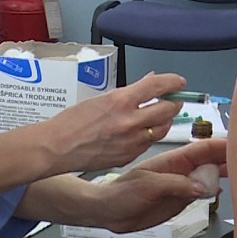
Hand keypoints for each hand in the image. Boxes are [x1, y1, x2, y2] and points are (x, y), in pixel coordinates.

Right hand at [38, 72, 184, 174]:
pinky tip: (143, 132)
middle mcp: (129, 121)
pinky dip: (150, 135)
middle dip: (174, 103)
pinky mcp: (129, 156)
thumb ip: (128, 92)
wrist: (57, 147)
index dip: (172, 82)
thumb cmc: (72, 122)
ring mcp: (131, 141)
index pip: (157, 86)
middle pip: (167, 109)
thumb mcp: (101, 98)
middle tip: (173, 100)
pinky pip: (148, 143)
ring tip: (160, 116)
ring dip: (165, 120)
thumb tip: (147, 82)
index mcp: (120, 101)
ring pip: (162, 128)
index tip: (178, 82)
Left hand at [94, 138, 228, 233]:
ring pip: (209, 176)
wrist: (109, 212)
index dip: (222, 145)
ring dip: (224, 174)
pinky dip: (214, 191)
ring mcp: (182, 185)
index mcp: (173, 160)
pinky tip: (223, 190)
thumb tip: (202, 185)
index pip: (203, 148)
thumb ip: (176, 185)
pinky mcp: (181, 200)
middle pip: (211, 161)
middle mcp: (181, 171)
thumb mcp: (148, 186)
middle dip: (229, 158)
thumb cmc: (121, 192)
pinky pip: (202, 193)